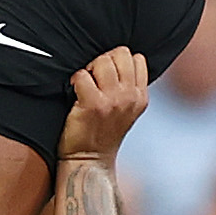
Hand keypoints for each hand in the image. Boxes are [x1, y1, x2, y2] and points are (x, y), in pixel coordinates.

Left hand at [60, 44, 149, 163]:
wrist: (90, 160)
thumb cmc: (102, 133)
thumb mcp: (126, 110)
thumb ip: (127, 87)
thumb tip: (115, 59)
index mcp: (141, 97)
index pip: (136, 58)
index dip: (118, 60)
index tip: (107, 75)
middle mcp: (130, 97)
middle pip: (120, 54)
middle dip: (104, 60)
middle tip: (94, 76)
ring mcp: (114, 100)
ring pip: (103, 60)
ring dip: (90, 68)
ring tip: (85, 83)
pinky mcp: (94, 104)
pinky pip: (82, 75)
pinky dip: (75, 80)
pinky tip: (75, 91)